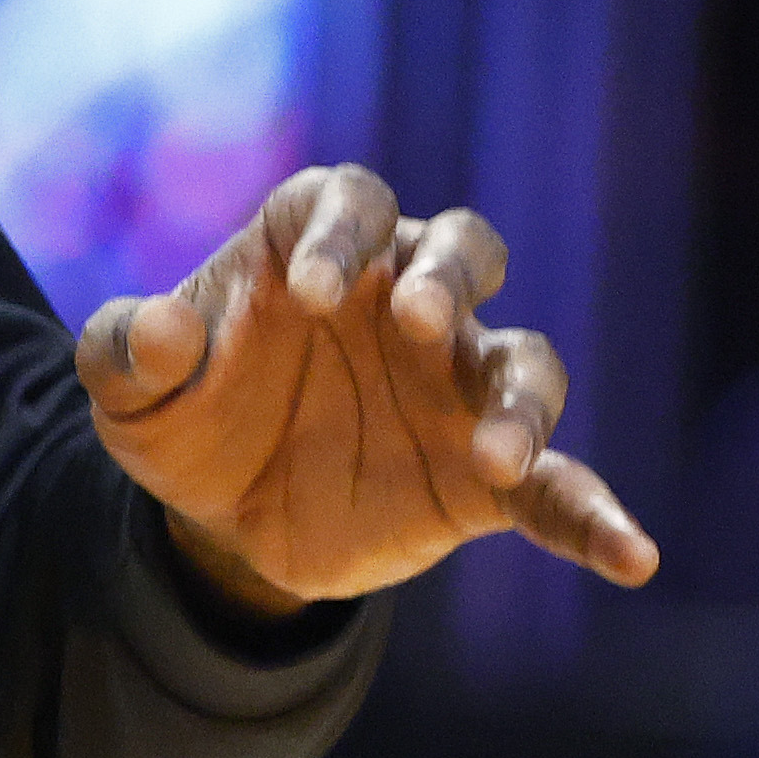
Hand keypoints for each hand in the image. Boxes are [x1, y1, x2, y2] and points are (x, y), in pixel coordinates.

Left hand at [76, 163, 658, 612]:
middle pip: (461, 251)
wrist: (214, 515)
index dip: (340, 231)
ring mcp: (453, 386)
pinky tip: (632, 555)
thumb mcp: (126, 389)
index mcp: (313, 248)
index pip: (348, 202)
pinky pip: (558, 489)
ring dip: (519, 403)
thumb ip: (128, 350)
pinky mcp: (484, 477)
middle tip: (416, 318)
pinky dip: (596, 517)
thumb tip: (166, 328)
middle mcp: (402, 301)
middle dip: (448, 276)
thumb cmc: (180, 414)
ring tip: (495, 454)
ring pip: (524, 363)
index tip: (307, 288)